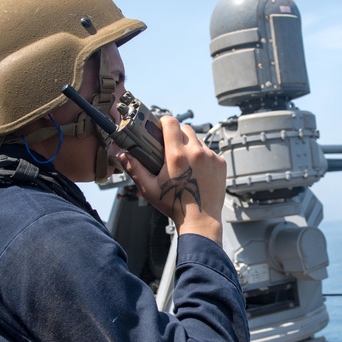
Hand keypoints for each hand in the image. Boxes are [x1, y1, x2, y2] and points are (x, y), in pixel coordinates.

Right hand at [116, 116, 225, 242]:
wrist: (201, 220)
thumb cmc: (174, 205)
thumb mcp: (149, 188)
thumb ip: (134, 169)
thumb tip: (122, 155)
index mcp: (177, 156)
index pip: (171, 122)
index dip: (164, 121)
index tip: (160, 126)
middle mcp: (196, 152)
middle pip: (185, 128)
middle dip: (176, 134)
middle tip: (169, 146)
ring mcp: (211, 157)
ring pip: (198, 140)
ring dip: (189, 145)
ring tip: (183, 161)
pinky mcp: (220, 163)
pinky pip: (209, 151)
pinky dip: (202, 156)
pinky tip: (196, 169)